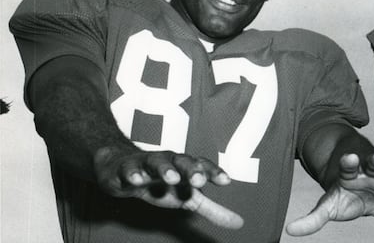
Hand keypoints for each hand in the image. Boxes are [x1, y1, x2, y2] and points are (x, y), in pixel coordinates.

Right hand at [93, 146, 242, 228]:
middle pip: (182, 161)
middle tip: (199, 181)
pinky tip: (137, 180)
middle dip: (191, 169)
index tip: (226, 181)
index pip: (202, 166)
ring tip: (172, 179)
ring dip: (165, 170)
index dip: (214, 172)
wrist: (123, 170)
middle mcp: (169, 161)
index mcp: (185, 167)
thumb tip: (239, 223)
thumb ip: (213, 210)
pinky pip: (129, 170)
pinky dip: (133, 174)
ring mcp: (146, 163)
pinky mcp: (126, 169)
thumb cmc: (161, 184)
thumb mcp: (188, 198)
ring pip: (157, 162)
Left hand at [285, 152, 373, 235]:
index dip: (348, 163)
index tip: (349, 159)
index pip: (348, 167)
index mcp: (352, 173)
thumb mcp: (330, 207)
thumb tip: (289, 230)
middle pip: (373, 163)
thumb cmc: (347, 198)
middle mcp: (371, 170)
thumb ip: (313, 219)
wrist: (368, 196)